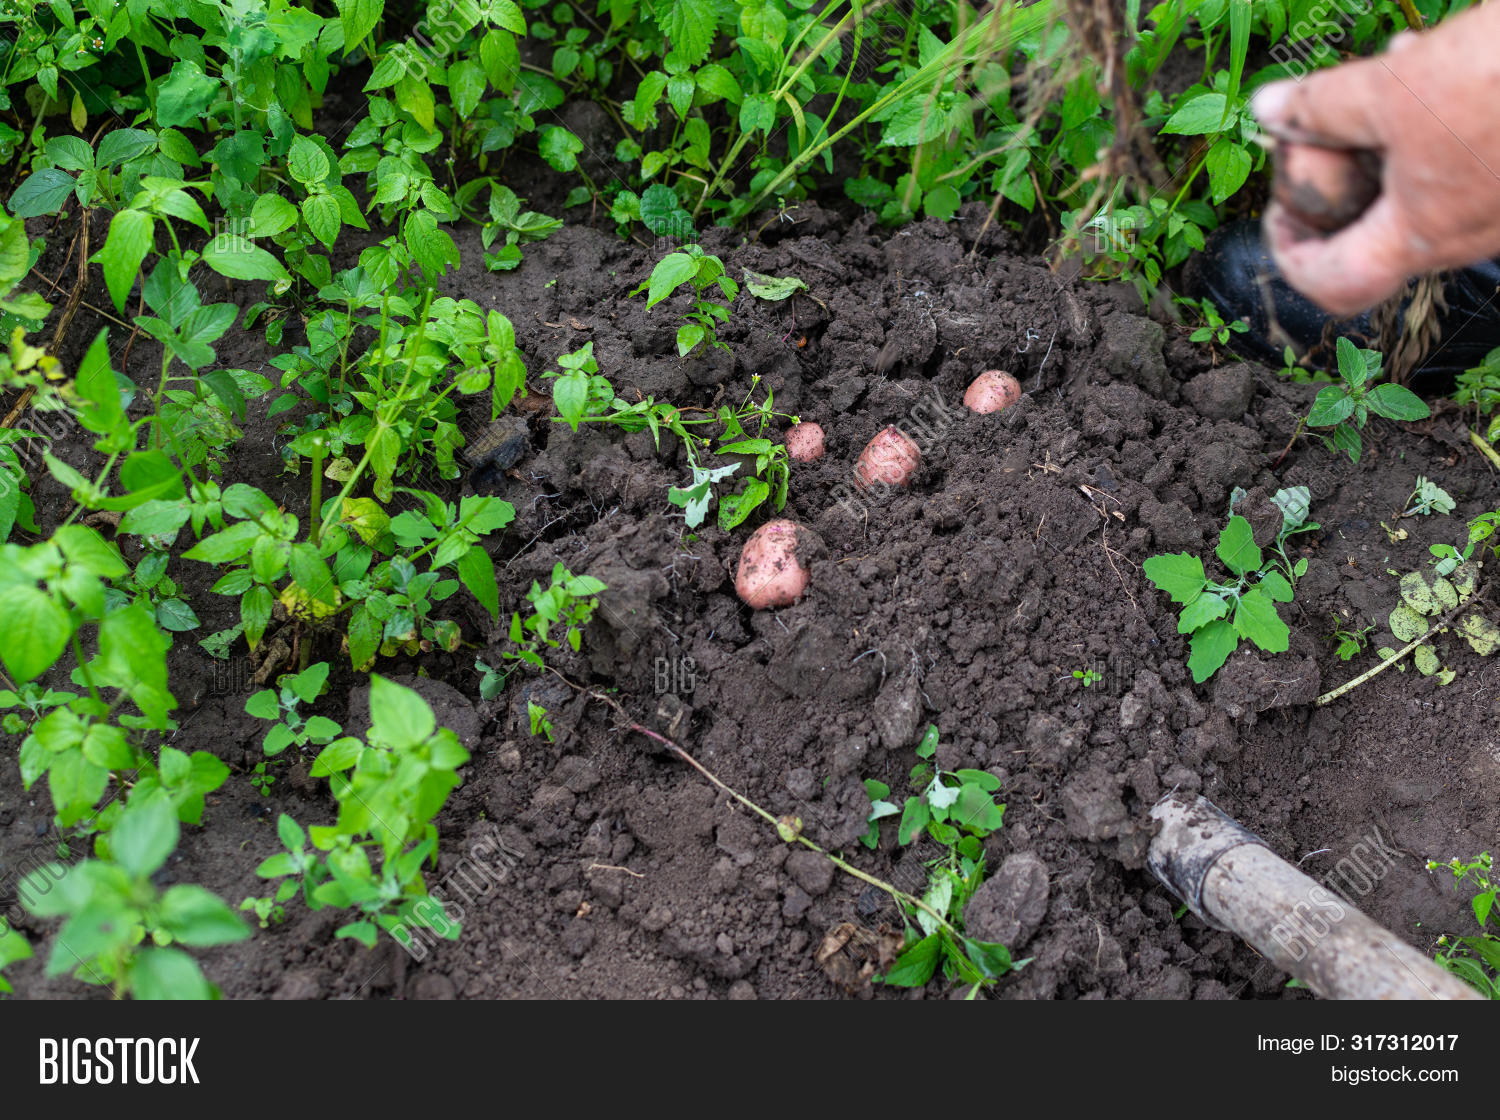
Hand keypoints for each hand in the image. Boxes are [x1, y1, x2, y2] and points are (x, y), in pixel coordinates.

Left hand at [1253, 5, 1499, 315]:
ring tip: (1390, 73)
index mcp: (1423, 235)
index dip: (1291, 253)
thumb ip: (1325, 107)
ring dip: (1391, 138)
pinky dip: (1438, 122)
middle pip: (1375, 233)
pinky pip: (1466, 162)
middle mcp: (1467, 236)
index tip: (1278, 208)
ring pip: (1424, 188)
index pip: (1333, 283)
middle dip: (1342, 178)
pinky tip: (1442, 60)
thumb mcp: (1398, 86)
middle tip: (1326, 130)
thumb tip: (1270, 109)